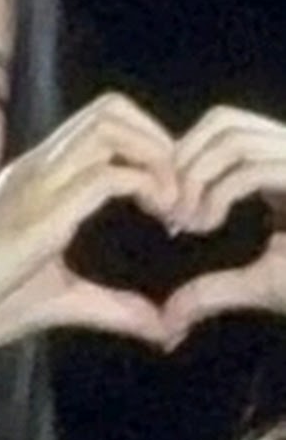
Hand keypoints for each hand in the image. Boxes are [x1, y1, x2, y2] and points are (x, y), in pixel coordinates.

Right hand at [0, 93, 179, 356]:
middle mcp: (35, 170)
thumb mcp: (61, 301)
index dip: (147, 148)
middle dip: (160, 140)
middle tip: (176, 193)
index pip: (100, 125)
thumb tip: (163, 327)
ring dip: (158, 157)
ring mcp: (35, 186)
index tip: (167, 199)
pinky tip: (159, 217)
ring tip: (171, 204)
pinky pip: (110, 174)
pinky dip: (150, 186)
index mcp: (35, 180)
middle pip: (111, 109)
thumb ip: (113, 306)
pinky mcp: (40, 215)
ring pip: (111, 126)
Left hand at [163, 106, 285, 338]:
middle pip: (222, 120)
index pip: (221, 128)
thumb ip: (211, 292)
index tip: (164, 206)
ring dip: (196, 179)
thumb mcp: (259, 284)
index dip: (182, 159)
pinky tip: (208, 224)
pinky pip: (256, 168)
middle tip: (169, 210)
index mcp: (282, 168)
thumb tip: (168, 320)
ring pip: (234, 139)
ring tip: (190, 222)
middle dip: (182, 162)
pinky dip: (217, 194)